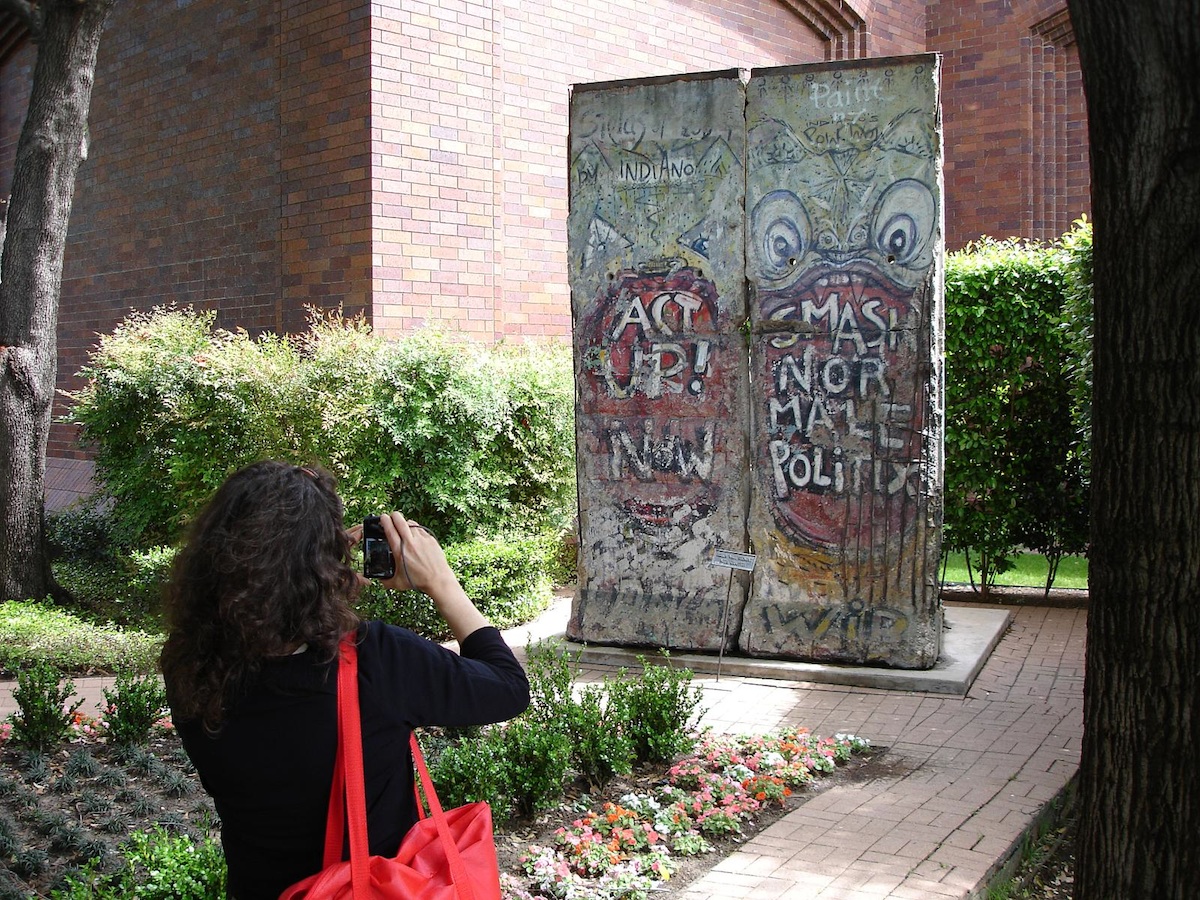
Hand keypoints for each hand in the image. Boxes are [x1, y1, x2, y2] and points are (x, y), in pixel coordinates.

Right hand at [373, 512, 489, 641]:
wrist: (438, 580)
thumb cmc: (418, 582)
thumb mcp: (398, 583)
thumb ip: (386, 581)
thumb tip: (379, 579)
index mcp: (400, 551)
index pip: (390, 530)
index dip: (384, 521)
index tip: (382, 517)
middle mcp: (410, 542)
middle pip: (400, 520)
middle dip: (394, 515)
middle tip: (391, 516)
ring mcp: (422, 539)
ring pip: (411, 523)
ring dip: (405, 523)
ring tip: (402, 526)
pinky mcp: (430, 539)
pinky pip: (420, 529)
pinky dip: (415, 529)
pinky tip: (413, 533)